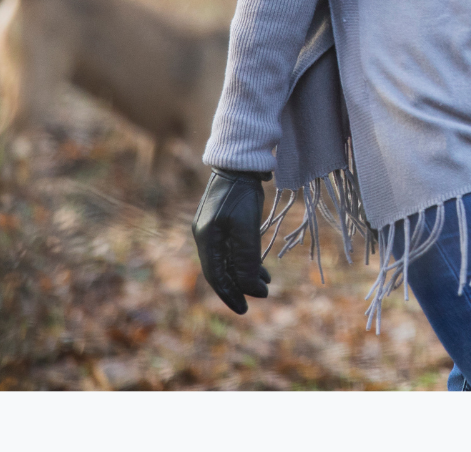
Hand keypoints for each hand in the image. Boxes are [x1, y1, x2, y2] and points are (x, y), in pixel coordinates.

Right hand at [192, 168, 272, 314]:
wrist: (241, 161)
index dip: (229, 294)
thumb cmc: (242, 193)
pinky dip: (247, 259)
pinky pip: (234, 247)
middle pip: (220, 270)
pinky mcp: (226, 220)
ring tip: (264, 285)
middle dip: (237, 287)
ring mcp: (214, 227)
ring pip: (229, 260)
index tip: (244, 309)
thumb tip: (249, 288)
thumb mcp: (245, 227)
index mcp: (206, 238)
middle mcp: (206, 235)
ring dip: (245, 274)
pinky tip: (261, 268)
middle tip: (253, 302)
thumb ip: (245, 258)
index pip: (216, 276)